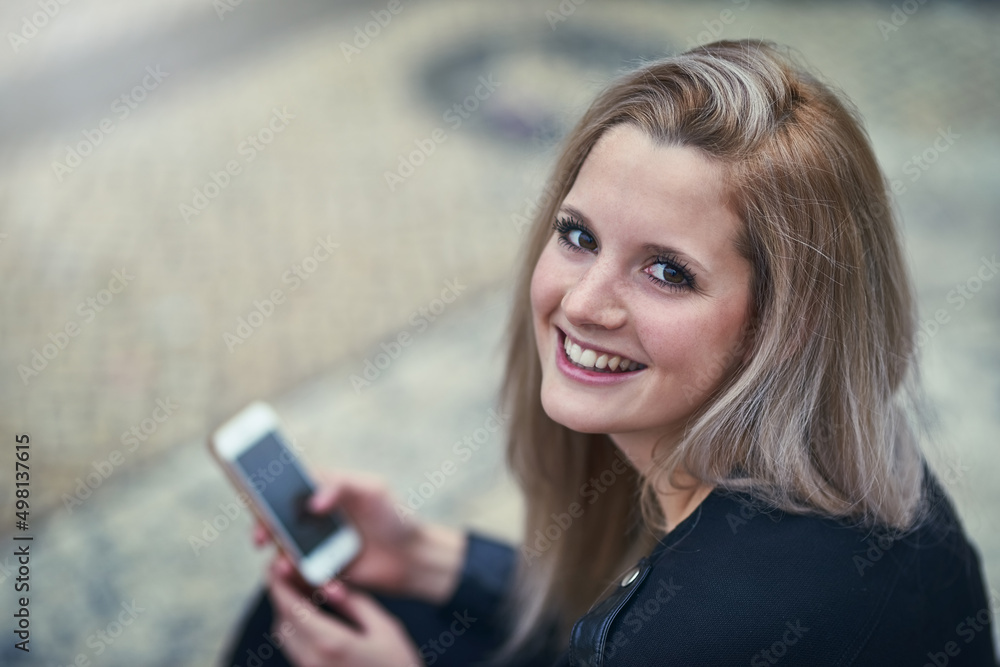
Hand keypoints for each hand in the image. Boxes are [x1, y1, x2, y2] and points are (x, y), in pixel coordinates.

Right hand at [253, 470, 464, 602]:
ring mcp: (315, 546)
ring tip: (288, 567)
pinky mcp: (321, 571)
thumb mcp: (372, 491)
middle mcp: (312, 518)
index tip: (252, 498)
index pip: (285, 488)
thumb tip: (312, 502)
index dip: (264, 492)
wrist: (412, 558)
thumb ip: (341, 486)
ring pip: (285, 552)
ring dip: (282, 560)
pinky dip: (308, 582)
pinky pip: (302, 577)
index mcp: (321, 492)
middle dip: (264, 529)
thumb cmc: (394, 517)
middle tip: (262, 538)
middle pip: (276, 521)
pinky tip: (329, 587)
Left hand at [267, 553, 423, 666]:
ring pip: (285, 637)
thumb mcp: (384, 628)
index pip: (291, 608)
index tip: (275, 566)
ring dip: (287, 612)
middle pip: (282, 621)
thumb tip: (330, 585)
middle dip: (282, 595)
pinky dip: (295, 628)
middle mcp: (313, 660)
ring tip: (299, 591)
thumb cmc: (397, 666)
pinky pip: (295, 649)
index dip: (278, 584)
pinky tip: (310, 616)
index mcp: (330, 642)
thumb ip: (354, 603)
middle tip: (288, 574)